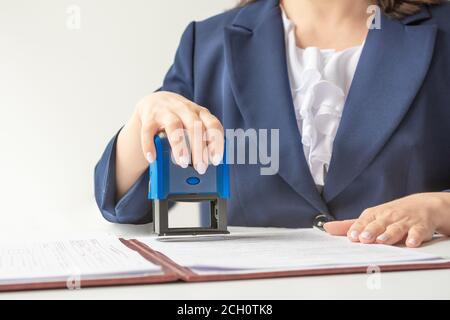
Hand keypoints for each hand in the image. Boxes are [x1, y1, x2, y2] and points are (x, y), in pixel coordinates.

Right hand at [137, 91, 223, 173]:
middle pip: (195, 127)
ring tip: (183, 162)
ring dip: (179, 145)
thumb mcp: (193, 124)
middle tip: (201, 167)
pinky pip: (148, 131)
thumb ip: (201, 140)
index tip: (216, 160)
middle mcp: (184, 109)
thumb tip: (206, 165)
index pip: (213, 125)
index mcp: (200, 112)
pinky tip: (152, 158)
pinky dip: (149, 145)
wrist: (154, 101)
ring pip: (174, 126)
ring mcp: (166, 111)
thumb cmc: (179, 118)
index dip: (216, 142)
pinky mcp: (149, 117)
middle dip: (199, 149)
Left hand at [324, 193, 449, 246]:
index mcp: (375, 215)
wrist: (423, 205)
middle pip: (379, 224)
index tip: (352, 237)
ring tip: (382, 241)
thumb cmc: (392, 214)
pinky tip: (410, 243)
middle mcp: (388, 217)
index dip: (358, 229)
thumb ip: (349, 225)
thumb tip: (326, 228)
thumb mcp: (371, 217)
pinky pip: (418, 232)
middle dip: (371, 231)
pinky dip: (415, 237)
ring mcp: (405, 222)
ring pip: (396, 228)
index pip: (364, 222)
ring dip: (389, 234)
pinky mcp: (421, 227)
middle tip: (364, 238)